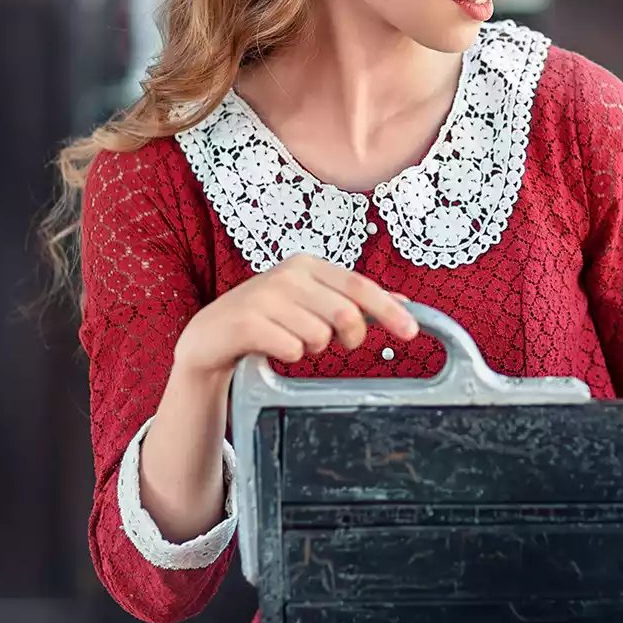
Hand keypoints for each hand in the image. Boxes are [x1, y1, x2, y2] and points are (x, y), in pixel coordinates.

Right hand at [171, 254, 419, 380]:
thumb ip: (353, 300)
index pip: (360, 286)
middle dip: (350, 337)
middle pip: (345, 313)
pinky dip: (289, 356)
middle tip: (337, 345)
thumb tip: (403, 302)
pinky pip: (292, 349)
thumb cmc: (268, 319)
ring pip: (319, 336)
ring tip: (291, 340)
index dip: (389, 309)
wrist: (211, 335)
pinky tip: (273, 348)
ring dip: (312, 348)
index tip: (412, 332)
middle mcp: (288, 274)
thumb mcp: (310, 302)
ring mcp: (265, 296)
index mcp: (308, 265)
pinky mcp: (247, 321)